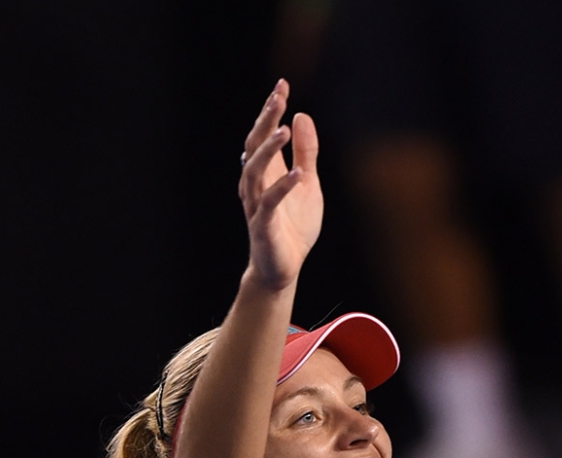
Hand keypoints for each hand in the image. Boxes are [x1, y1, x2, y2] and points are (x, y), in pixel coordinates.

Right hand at [238, 79, 322, 287]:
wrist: (283, 269)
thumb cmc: (293, 227)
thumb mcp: (308, 184)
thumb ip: (306, 153)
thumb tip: (302, 116)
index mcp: (266, 173)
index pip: (262, 134)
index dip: (271, 110)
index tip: (282, 85)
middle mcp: (255, 185)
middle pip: (254, 146)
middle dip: (265, 121)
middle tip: (278, 97)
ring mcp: (257, 205)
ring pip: (255, 171)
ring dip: (268, 150)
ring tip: (284, 131)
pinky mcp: (264, 226)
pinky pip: (270, 203)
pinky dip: (282, 187)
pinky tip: (297, 174)